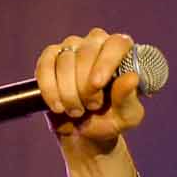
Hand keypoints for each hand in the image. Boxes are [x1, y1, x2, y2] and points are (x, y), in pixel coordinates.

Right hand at [35, 28, 146, 149]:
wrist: (87, 134)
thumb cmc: (112, 119)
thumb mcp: (127, 116)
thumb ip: (128, 98)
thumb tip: (131, 78)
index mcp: (121, 52)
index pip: (116, 44)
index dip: (105, 62)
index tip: (97, 85)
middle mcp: (96, 43)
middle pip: (87, 53)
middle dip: (85, 86)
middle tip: (90, 107)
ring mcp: (72, 47)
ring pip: (65, 61)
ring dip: (68, 92)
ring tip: (76, 111)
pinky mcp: (50, 57)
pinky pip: (45, 65)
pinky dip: (49, 88)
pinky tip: (57, 106)